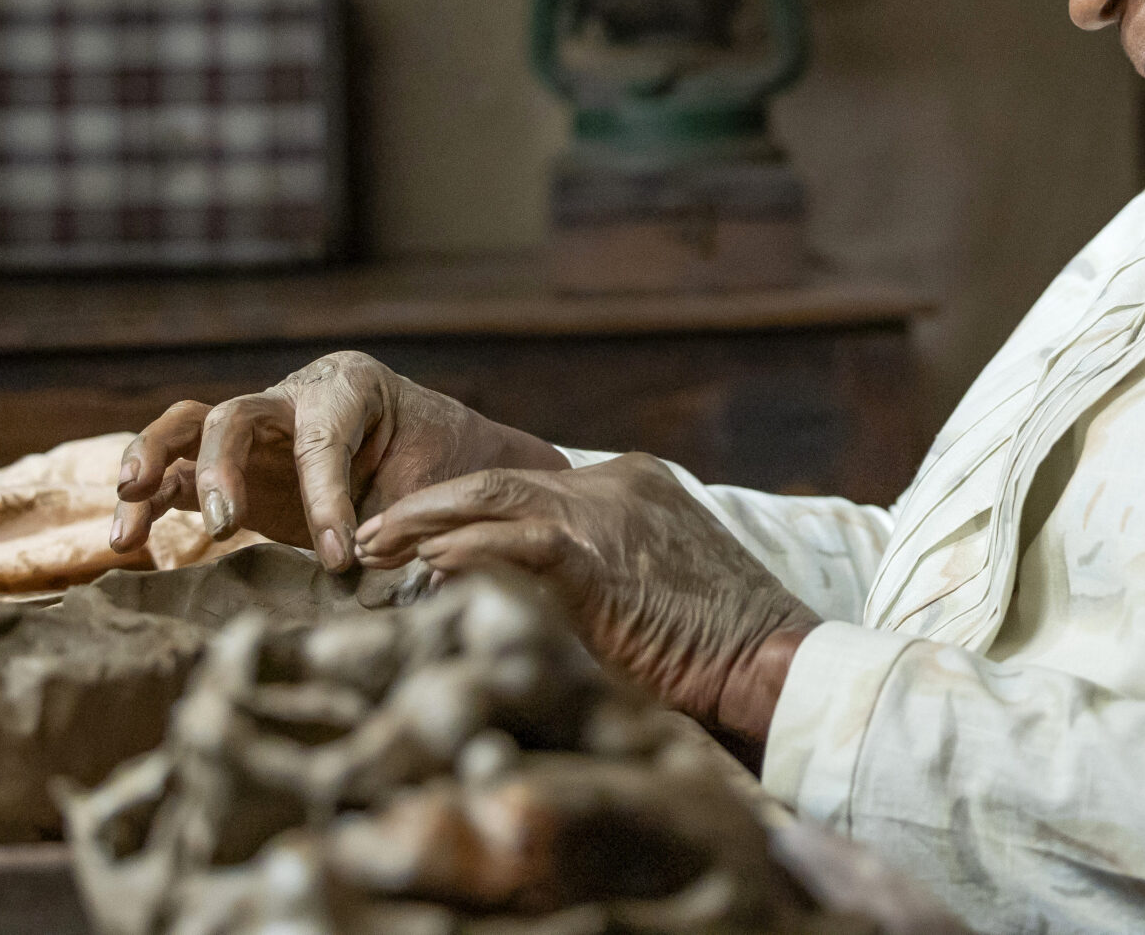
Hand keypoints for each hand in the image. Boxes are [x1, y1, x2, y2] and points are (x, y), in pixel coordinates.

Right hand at [109, 351, 565, 571]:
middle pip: (235, 415)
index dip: (326, 499)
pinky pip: (176, 478)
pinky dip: (147, 504)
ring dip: (152, 470)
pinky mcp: (229, 472)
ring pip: (187, 432)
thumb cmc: (436, 464)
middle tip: (224, 523)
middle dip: (221, 469)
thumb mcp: (431, 484)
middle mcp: (292, 400)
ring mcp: (254, 435)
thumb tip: (380, 570)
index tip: (340, 559)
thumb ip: (403, 520)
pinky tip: (126, 543)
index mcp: (351, 388)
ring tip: (126, 520)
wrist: (436, 454)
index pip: (322, 441)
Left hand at [353, 454, 816, 753]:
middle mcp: (618, 484)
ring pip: (495, 496)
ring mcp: (610, 512)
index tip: (415, 535)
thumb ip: (592, 579)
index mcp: (633, 486)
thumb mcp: (650, 594)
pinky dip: (463, 551)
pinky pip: (514, 541)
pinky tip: (423, 568)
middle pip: (500, 479)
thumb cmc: (718, 651)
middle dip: (429, 507)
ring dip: (424, 522)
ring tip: (372, 547)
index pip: (529, 485)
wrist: (773, 666)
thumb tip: (517, 604)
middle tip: (372, 534)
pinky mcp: (600, 556)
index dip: (465, 508)